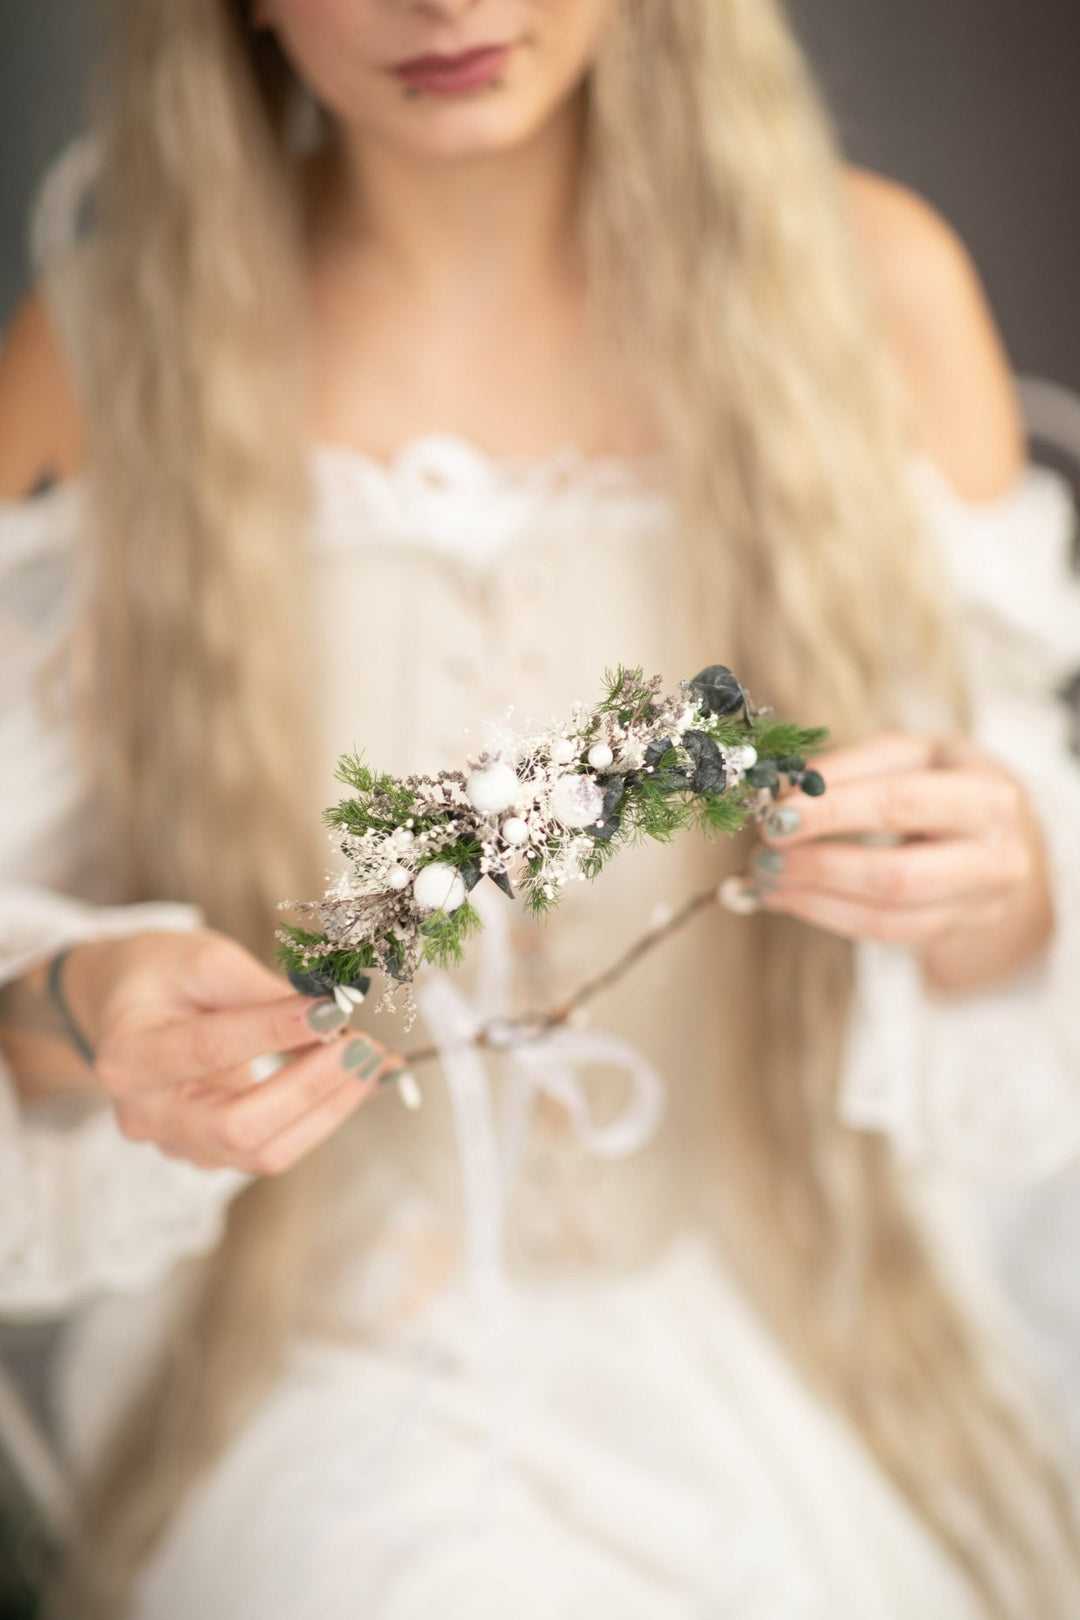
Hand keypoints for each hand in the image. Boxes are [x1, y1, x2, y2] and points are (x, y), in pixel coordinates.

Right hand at [17, 929, 405, 1173]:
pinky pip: (272, 1148)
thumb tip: (330, 1014)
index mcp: (129, 1054)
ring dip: (328, 1107)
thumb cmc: (160, 975)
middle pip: (237, 1125)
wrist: (124, 1007)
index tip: (333, 1010)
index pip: (209, 1049)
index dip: (275, 1032)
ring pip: (262, 1150)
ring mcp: (176, 1142)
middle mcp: (145, 1112)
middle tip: (364, 1047)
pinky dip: (319, 1116)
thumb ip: (261, 990)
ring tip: (371, 1062)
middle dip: (311, 1087)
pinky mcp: (209, 1153)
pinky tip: (351, 1082)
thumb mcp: (203, 958)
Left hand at [725, 732, 1053, 991]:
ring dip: (813, 898)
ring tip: (765, 878)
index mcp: (986, 793)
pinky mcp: (955, 931)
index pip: (898, 804)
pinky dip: (826, 915)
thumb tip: (779, 794)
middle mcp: (996, 855)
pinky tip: (788, 897)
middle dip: (819, 865)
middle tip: (763, 853)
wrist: (996, 833)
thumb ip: (847, 768)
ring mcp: (980, 903)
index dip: (831, 812)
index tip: (775, 815)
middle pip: (897, 874)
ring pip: (887, 914)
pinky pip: (884, 934)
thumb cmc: (939, 781)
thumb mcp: (905, 756)